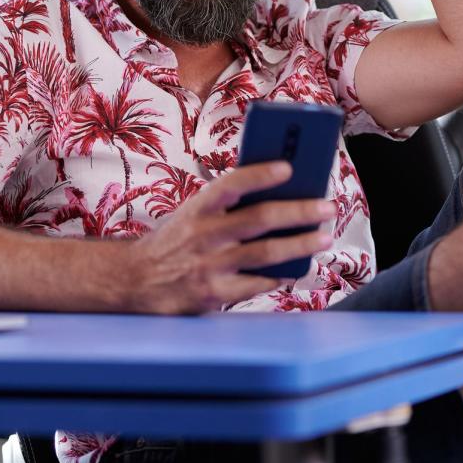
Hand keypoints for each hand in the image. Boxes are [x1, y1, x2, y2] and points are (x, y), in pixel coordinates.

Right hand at [125, 160, 335, 313]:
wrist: (133, 280)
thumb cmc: (175, 240)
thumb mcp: (191, 214)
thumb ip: (226, 206)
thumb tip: (280, 194)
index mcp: (197, 207)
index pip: (231, 184)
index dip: (260, 174)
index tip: (289, 167)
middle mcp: (203, 234)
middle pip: (260, 219)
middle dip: (300, 212)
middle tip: (328, 207)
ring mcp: (209, 266)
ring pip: (266, 253)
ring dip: (301, 245)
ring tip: (324, 237)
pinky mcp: (212, 295)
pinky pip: (256, 285)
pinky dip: (278, 276)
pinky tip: (295, 270)